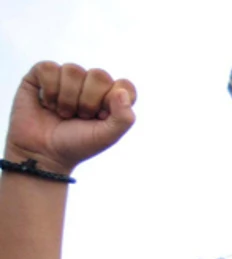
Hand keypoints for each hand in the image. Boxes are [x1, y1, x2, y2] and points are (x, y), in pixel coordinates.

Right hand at [6, 61, 135, 172]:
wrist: (43, 153)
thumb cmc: (77, 144)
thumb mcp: (107, 137)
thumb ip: (124, 117)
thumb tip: (122, 92)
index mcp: (111, 98)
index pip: (125, 85)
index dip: (113, 101)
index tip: (102, 117)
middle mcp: (90, 84)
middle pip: (99, 75)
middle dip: (88, 102)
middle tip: (80, 117)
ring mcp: (66, 78)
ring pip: (73, 70)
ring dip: (67, 99)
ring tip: (63, 113)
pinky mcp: (41, 74)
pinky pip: (48, 68)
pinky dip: (49, 90)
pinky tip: (47, 103)